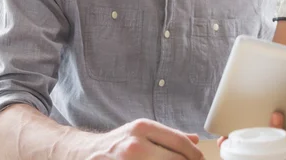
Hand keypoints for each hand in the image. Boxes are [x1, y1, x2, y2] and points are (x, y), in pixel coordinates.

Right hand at [88, 118, 202, 159]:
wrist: (85, 153)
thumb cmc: (118, 143)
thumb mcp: (142, 132)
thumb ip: (169, 136)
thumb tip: (195, 140)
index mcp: (143, 128)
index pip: (180, 142)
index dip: (195, 154)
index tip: (200, 159)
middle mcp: (134, 145)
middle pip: (175, 159)